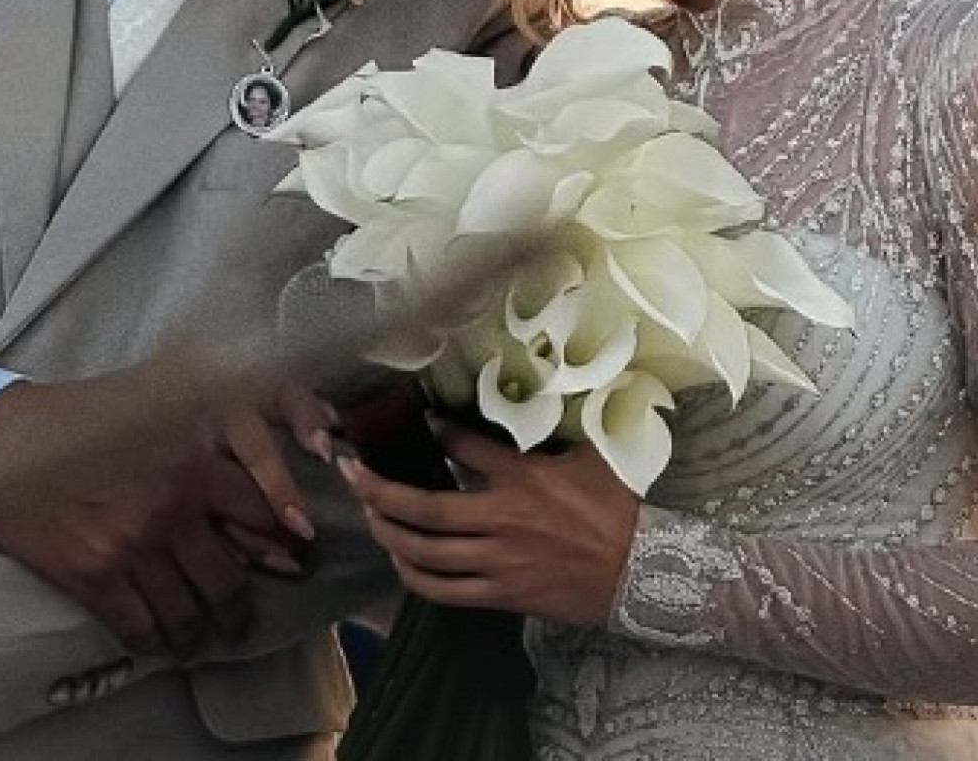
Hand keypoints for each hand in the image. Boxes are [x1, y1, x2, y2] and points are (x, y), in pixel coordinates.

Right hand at [0, 377, 312, 661]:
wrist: (13, 446)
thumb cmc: (90, 421)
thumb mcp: (163, 412)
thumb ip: (212, 443)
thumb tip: (259, 477)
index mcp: (195, 461)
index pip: (261, 514)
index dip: (281, 543)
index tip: (292, 559)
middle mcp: (172, 509)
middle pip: (229, 580)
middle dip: (241, 609)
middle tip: (242, 620)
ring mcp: (134, 548)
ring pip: (188, 614)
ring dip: (203, 636)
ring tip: (206, 641)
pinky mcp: (95, 579)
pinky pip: (141, 629)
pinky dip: (157, 645)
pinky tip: (163, 646)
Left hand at [339, 423, 639, 624]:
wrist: (639, 571)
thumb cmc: (613, 507)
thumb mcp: (586, 454)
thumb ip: (549, 431)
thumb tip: (532, 396)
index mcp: (523, 477)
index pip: (463, 446)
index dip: (433, 429)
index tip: (415, 418)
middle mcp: (502, 518)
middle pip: (424, 507)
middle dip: (379, 490)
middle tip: (351, 472)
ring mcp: (498, 561)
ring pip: (426, 552)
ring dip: (387, 532)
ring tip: (367, 514)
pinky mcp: (501, 594)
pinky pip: (445, 591)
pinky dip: (414, 575)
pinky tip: (400, 560)